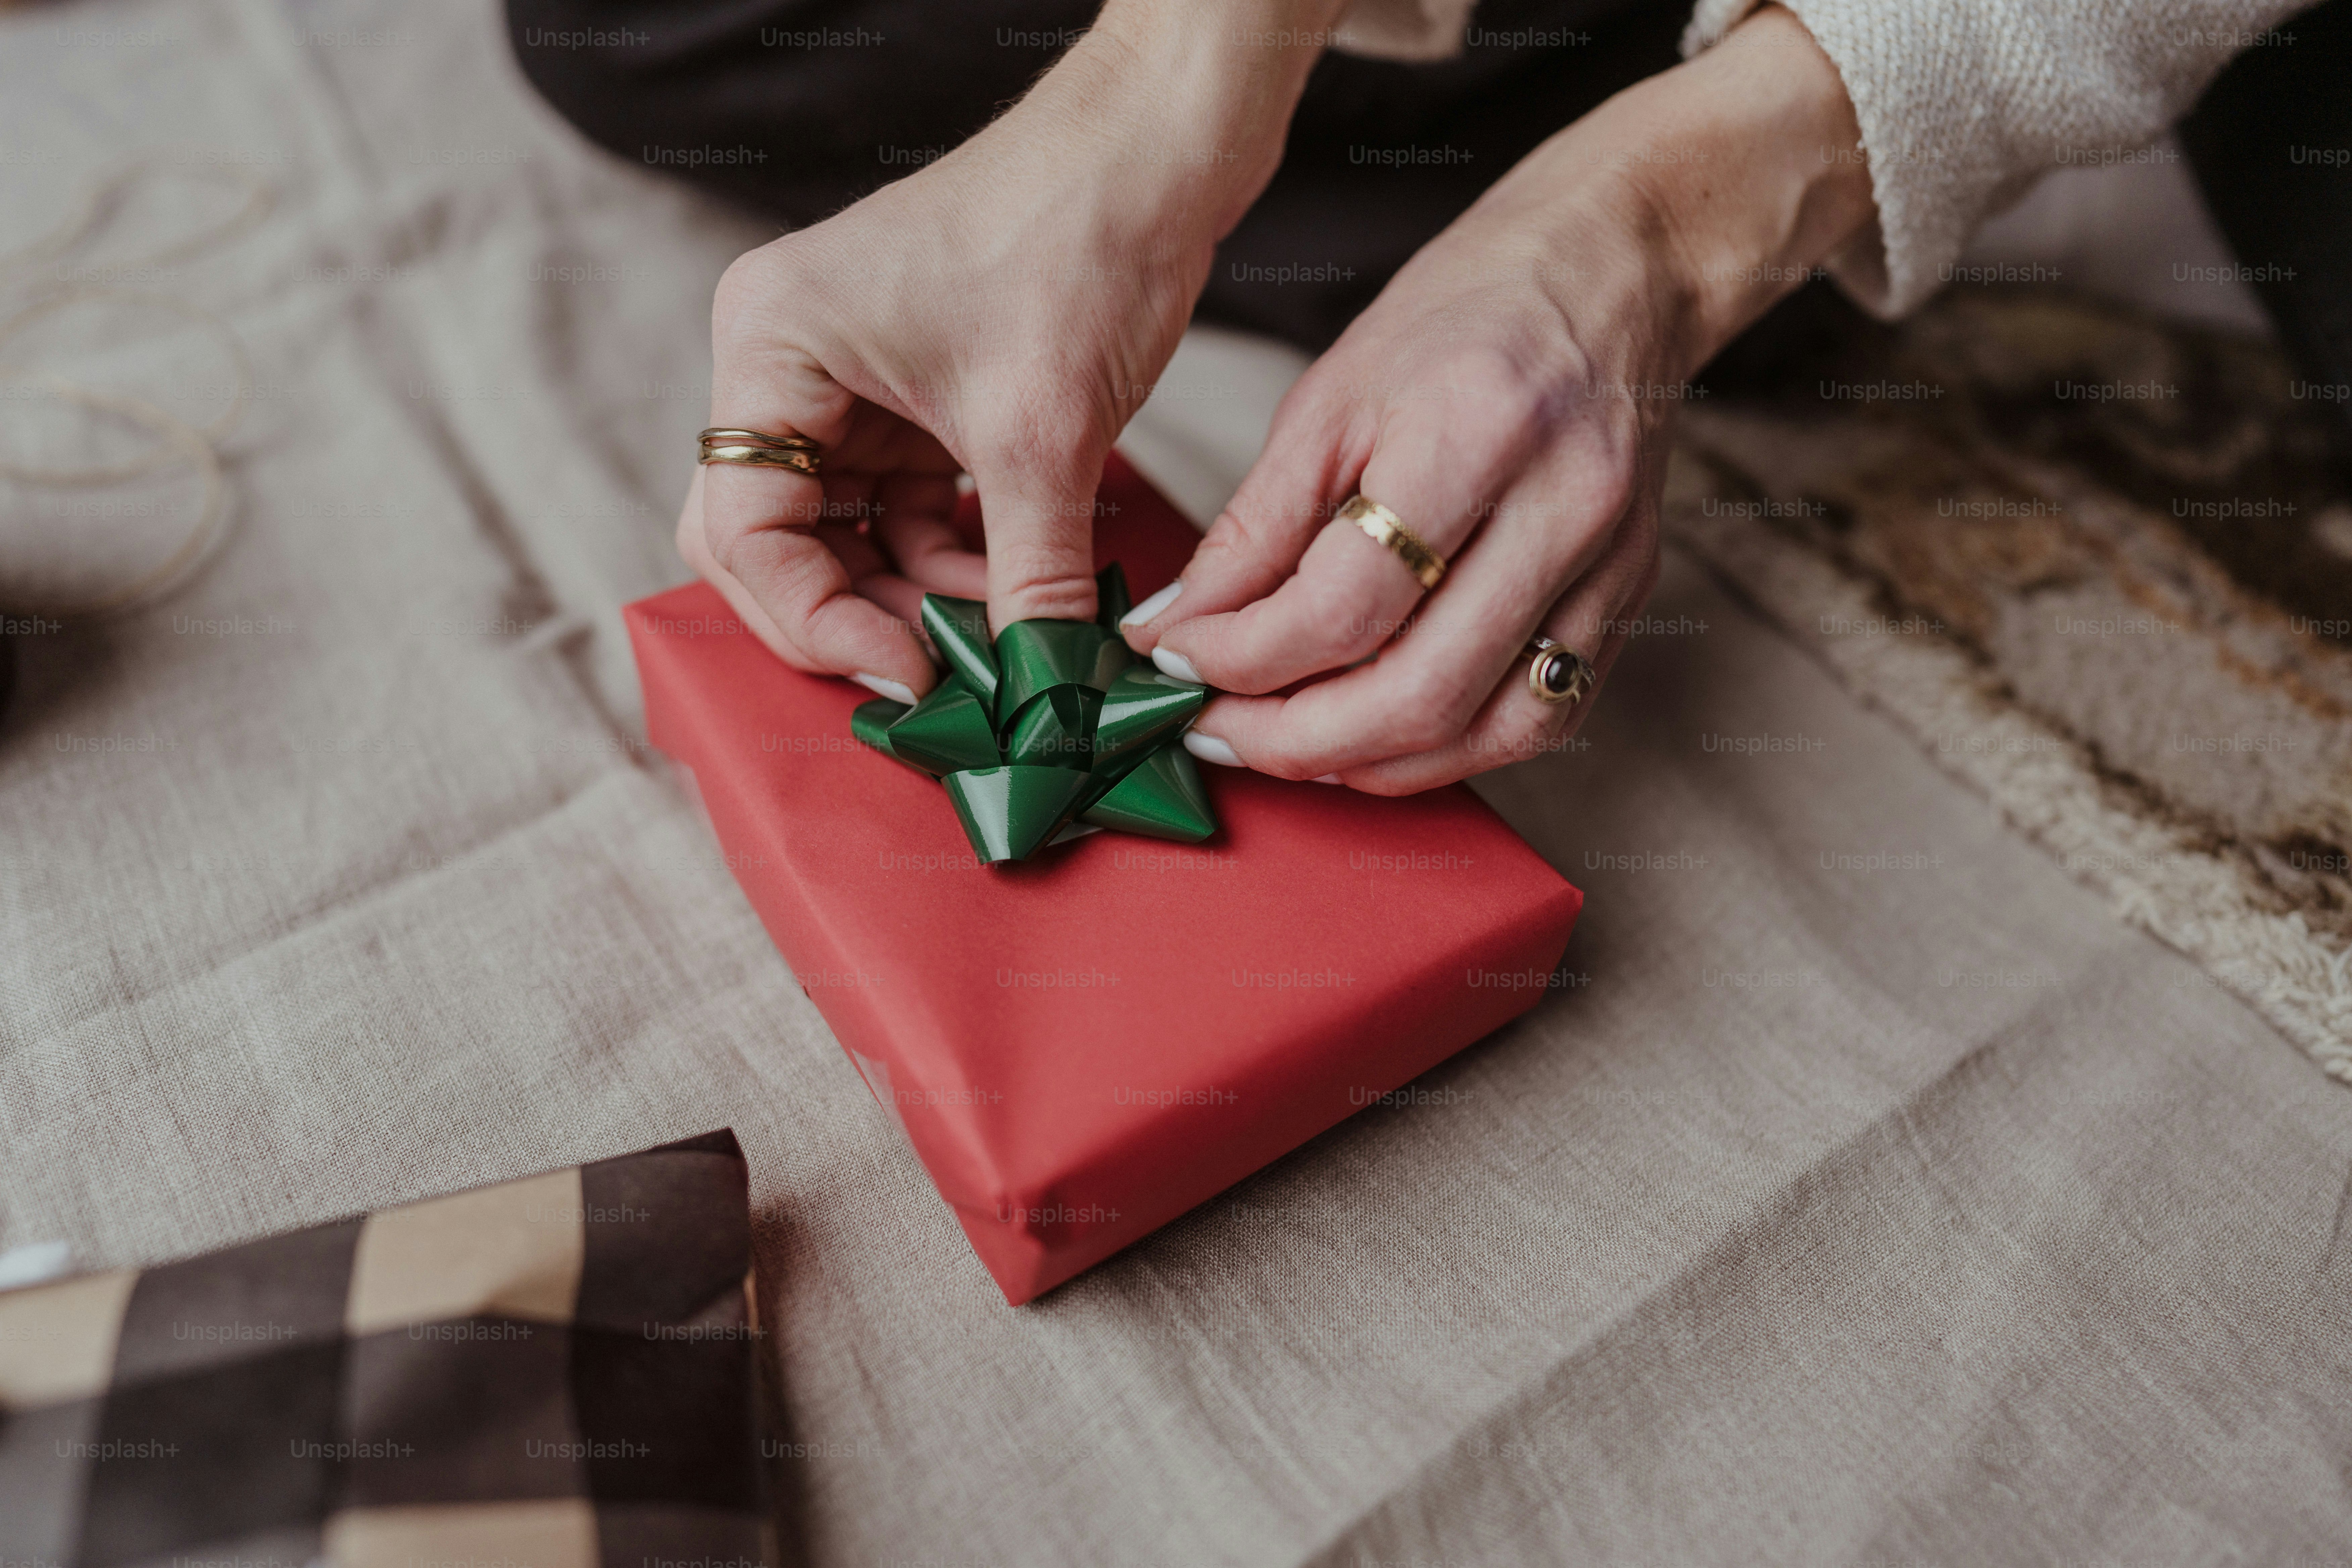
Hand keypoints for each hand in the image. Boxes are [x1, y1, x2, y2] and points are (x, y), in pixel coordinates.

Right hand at [677, 0, 1340, 702]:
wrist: (1154, 155)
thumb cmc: (1076, 242)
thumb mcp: (1045, 434)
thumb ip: (1027, 578)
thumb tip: (1040, 695)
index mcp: (770, 346)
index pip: (741, 528)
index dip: (815, 621)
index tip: (905, 676)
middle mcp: (787, 366)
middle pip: (778, 543)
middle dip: (857, 616)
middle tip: (941, 680)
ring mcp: (848, 388)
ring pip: (850, 541)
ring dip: (918, 600)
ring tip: (1004, 639)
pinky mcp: (911, 406)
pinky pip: (907, 516)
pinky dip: (956, 564)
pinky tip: (1017, 594)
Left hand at [1122, 5, 1873, 790]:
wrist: (1615, 268)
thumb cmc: (1468, 314)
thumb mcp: (1333, 395)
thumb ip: (1256, 526)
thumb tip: (1180, 625)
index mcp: (1478, 432)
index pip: (1341, 606)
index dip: (1240, 657)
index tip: (1174, 658)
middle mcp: (1561, 511)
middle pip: (1416, 693)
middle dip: (1291, 737)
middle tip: (1212, 729)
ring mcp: (1610, 567)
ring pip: (1483, 733)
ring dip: (1366, 763)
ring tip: (1280, 744)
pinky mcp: (1630, 600)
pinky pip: (1538, 724)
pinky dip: (1446, 753)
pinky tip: (1374, 737)